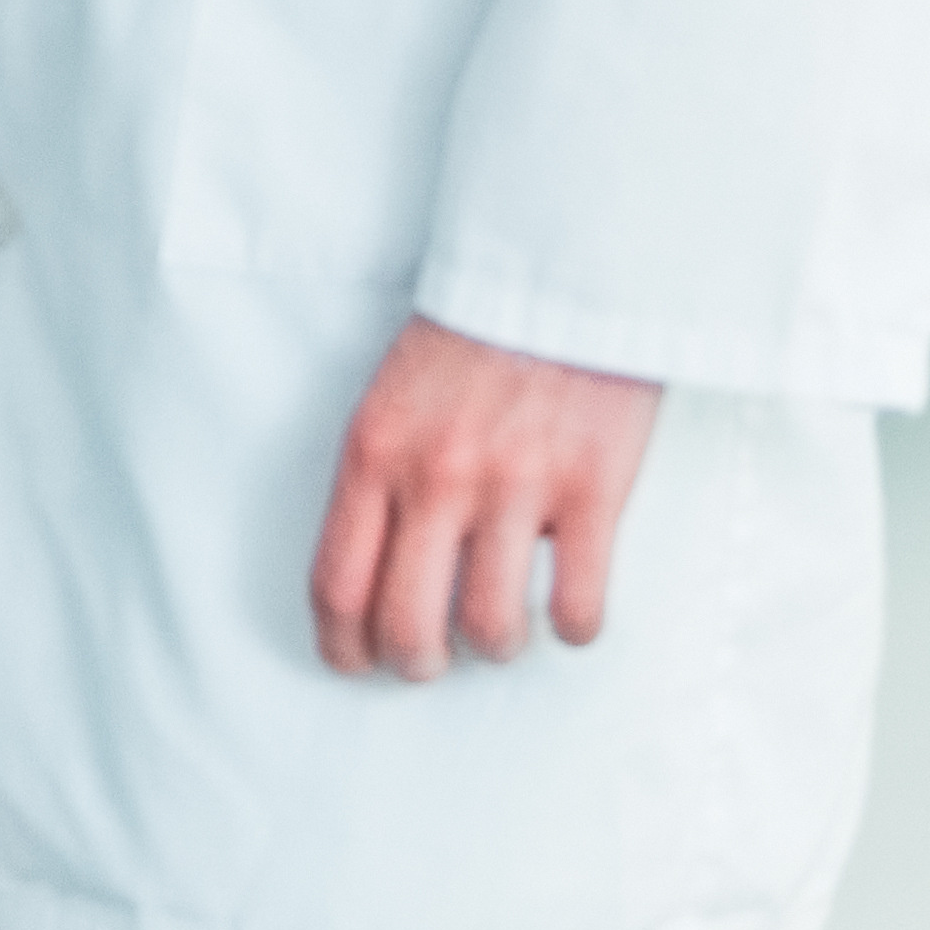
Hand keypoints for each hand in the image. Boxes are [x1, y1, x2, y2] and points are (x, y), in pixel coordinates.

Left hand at [306, 314, 659, 677]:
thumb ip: (378, 477)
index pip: (336, 585)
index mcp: (375, 452)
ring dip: (497, 646)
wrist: (566, 265)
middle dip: (417, 664)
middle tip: (434, 661)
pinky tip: (571, 611)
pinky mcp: (593, 487)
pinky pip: (577, 604)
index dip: (343, 647)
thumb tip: (373, 573)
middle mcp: (436, 476)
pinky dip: (573, 627)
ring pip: (491, 627)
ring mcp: (517, 484)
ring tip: (506, 630)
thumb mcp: (392, 394)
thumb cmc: (476, 332)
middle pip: (407, 626)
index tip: (358, 663)